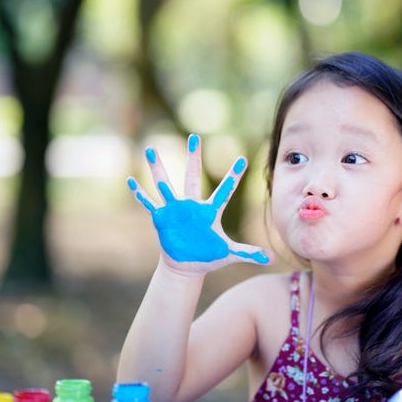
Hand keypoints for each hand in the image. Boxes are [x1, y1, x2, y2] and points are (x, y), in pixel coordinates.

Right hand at [127, 134, 270, 273]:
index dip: (234, 176)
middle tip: (194, 136)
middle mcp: (192, 205)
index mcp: (210, 211)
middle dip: (193, 157)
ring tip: (150, 150)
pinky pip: (149, 204)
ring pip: (165, 184)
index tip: (243, 159)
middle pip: (193, 176)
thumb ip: (248, 253)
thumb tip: (270, 259)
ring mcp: (175, 210)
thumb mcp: (230, 254)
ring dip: (157, 168)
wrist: (187, 266)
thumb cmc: (209, 256)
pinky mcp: (161, 219)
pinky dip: (140, 194)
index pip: (226, 191)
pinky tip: (131, 182)